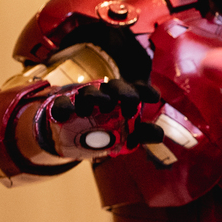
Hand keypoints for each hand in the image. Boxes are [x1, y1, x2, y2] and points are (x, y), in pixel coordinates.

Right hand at [43, 79, 162, 158]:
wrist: (69, 134)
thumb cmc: (104, 128)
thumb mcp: (126, 133)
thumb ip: (142, 133)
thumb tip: (161, 135)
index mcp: (121, 98)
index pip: (135, 90)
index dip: (145, 90)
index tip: (155, 98)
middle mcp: (103, 94)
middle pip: (113, 87)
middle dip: (122, 91)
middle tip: (130, 101)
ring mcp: (81, 98)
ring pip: (88, 92)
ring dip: (95, 97)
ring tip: (102, 105)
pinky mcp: (60, 105)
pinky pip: (61, 103)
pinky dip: (63, 107)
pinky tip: (68, 113)